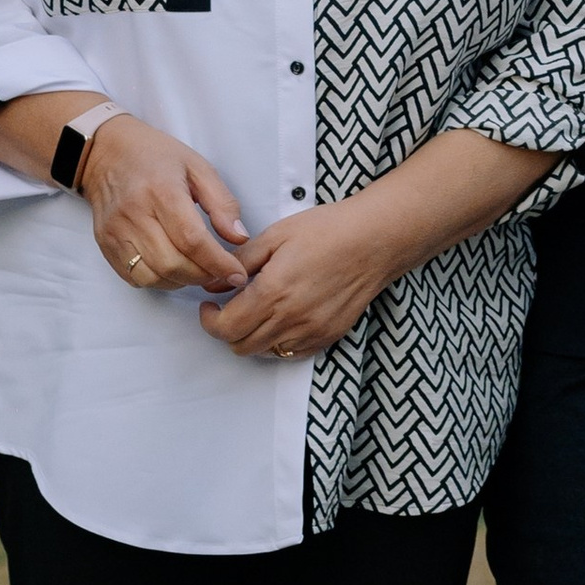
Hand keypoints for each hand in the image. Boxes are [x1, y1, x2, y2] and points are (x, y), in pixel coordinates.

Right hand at [76, 114, 249, 296]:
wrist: (106, 153)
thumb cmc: (156, 157)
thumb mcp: (198, 167)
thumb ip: (222, 203)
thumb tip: (239, 238)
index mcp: (161, 191)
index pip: (192, 240)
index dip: (218, 263)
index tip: (237, 274)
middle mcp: (134, 214)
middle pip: (172, 264)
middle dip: (203, 276)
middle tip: (220, 272)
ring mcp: (115, 232)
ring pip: (153, 277)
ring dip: (182, 281)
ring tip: (198, 269)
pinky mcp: (105, 244)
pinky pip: (135, 278)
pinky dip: (159, 281)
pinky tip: (173, 268)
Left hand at [199, 198, 399, 362]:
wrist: (375, 240)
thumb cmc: (328, 230)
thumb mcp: (275, 235)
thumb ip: (240, 262)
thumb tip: (213, 283)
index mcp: (273, 292)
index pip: (225, 327)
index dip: (209, 320)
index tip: (210, 306)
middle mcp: (291, 318)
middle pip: (241, 346)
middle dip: (227, 330)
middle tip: (229, 309)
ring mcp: (312, 331)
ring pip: (265, 353)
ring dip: (252, 337)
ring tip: (257, 312)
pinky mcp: (329, 335)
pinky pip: (292, 353)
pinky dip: (279, 343)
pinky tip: (282, 319)